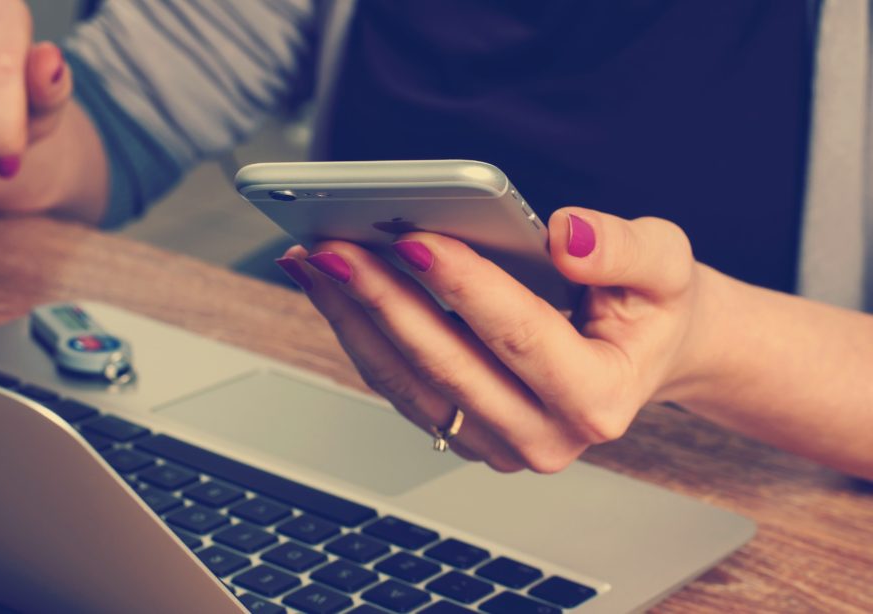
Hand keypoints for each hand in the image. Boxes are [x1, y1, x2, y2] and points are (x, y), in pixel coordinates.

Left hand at [276, 207, 699, 472]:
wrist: (643, 353)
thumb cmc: (651, 307)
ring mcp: (498, 444)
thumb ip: (625, 249)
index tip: (413, 238)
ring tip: (316, 261)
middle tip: (334, 247)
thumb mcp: (667, 265)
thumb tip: (565, 236)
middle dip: (383, 300)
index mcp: (599, 399)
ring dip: (354, 319)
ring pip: (408, 382)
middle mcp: (545, 437)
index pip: (519, 336)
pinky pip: (399, 386)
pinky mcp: (464, 433)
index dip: (463, 286)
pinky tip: (332, 288)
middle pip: (446, 365)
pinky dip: (360, 333)